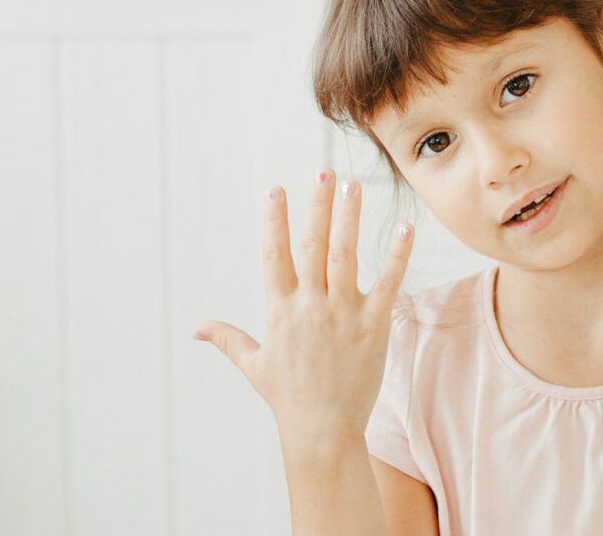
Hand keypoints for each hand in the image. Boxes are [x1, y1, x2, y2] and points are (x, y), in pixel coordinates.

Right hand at [192, 168, 414, 452]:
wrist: (322, 431)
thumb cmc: (287, 398)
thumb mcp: (254, 364)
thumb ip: (228, 339)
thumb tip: (197, 329)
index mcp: (280, 309)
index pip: (275, 254)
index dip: (275, 221)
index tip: (276, 190)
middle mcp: (310, 304)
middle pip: (313, 244)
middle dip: (316, 205)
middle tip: (323, 172)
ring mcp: (342, 313)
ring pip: (346, 255)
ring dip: (349, 218)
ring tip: (353, 186)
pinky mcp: (373, 325)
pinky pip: (387, 283)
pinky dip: (397, 256)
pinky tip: (405, 229)